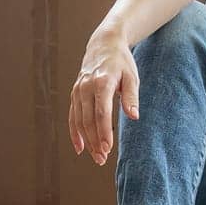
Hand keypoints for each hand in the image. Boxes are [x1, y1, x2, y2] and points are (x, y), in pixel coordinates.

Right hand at [69, 30, 139, 164]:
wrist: (103, 45)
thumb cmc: (121, 62)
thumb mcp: (132, 76)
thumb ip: (132, 96)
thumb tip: (134, 116)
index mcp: (102, 83)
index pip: (101, 113)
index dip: (103, 132)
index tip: (108, 148)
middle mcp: (85, 88)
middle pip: (88, 120)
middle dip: (94, 141)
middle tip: (102, 158)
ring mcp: (77, 91)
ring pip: (78, 121)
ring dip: (86, 140)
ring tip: (96, 156)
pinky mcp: (74, 94)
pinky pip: (72, 116)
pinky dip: (75, 132)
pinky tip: (80, 147)